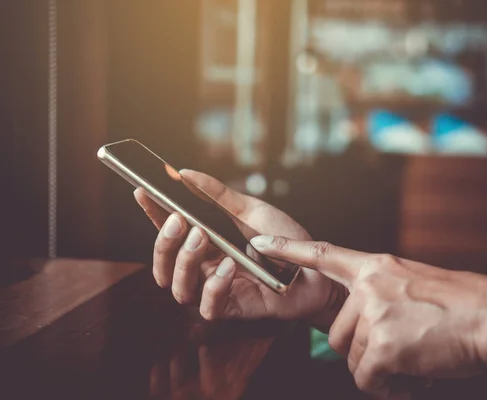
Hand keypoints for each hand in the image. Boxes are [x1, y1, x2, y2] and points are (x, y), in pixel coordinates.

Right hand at [134, 170, 344, 322]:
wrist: (317, 268)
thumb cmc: (285, 240)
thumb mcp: (251, 210)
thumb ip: (217, 195)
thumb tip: (185, 173)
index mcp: (206, 243)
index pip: (170, 231)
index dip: (152, 214)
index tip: (143, 191)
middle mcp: (205, 268)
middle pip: (165, 264)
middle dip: (165, 242)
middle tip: (180, 220)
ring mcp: (217, 290)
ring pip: (180, 287)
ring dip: (185, 261)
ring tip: (202, 237)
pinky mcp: (234, 309)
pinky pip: (209, 307)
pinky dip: (214, 286)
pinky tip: (228, 266)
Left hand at [249, 236, 486, 397]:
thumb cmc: (458, 304)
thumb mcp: (412, 283)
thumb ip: (381, 294)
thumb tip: (364, 323)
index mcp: (375, 267)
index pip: (321, 253)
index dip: (286, 249)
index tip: (259, 242)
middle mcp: (368, 286)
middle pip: (336, 332)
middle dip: (361, 350)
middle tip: (396, 351)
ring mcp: (374, 314)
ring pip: (353, 357)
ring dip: (378, 368)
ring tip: (412, 362)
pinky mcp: (382, 345)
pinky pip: (367, 378)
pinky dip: (388, 386)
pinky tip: (414, 378)